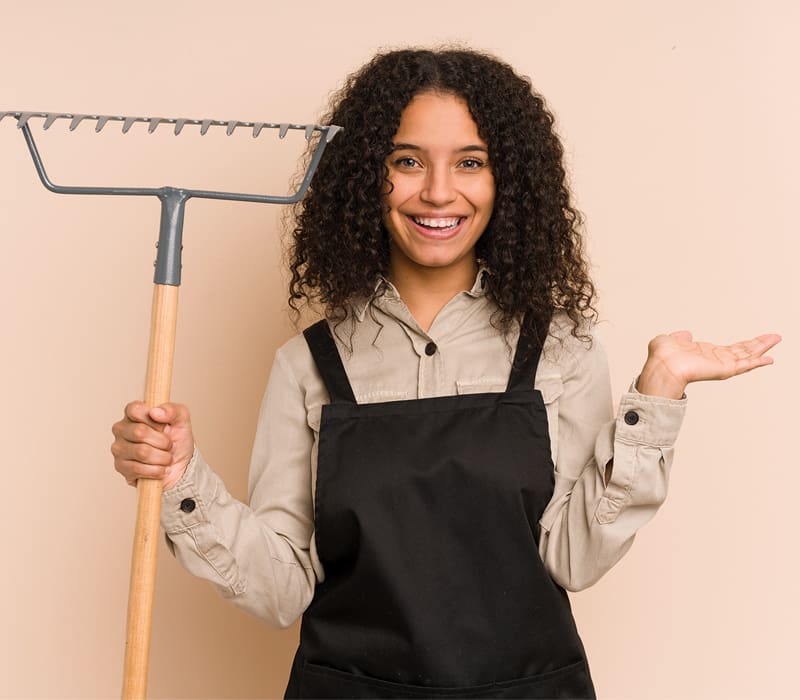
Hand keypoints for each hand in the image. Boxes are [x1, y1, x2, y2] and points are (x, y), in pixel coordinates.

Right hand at [111, 402, 193, 489]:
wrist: (181, 465)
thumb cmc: (177, 439)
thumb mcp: (182, 420)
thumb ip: (172, 410)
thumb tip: (155, 412)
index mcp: (133, 413)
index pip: (134, 409)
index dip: (154, 420)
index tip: (165, 426)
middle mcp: (121, 429)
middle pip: (139, 432)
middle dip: (163, 442)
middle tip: (170, 445)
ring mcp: (119, 448)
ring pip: (141, 452)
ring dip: (162, 458)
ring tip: (167, 458)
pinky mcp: (120, 467)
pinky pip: (138, 469)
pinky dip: (157, 470)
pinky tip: (161, 469)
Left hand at [637, 331, 780, 398]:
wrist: (663, 365)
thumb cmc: (662, 357)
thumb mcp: (670, 340)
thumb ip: (679, 337)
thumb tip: (685, 334)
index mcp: (704, 354)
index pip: (729, 349)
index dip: (742, 345)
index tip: (754, 341)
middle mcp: (715, 360)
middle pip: (743, 351)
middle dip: (759, 344)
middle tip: (774, 337)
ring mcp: (721, 365)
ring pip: (747, 355)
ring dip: (762, 347)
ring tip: (776, 339)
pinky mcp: (725, 369)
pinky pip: (745, 365)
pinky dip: (758, 361)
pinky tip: (770, 359)